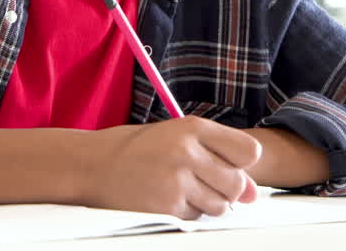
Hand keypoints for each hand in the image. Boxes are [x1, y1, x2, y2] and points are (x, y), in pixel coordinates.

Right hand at [81, 116, 260, 218]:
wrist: (90, 165)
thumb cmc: (134, 149)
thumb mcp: (176, 139)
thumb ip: (217, 158)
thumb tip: (254, 194)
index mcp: (192, 127)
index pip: (249, 151)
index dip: (243, 163)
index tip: (228, 164)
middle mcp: (188, 152)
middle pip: (238, 184)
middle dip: (226, 189)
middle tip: (200, 181)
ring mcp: (177, 180)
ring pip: (220, 206)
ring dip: (207, 203)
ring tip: (180, 188)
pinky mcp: (167, 205)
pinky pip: (196, 217)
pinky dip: (187, 212)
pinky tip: (165, 197)